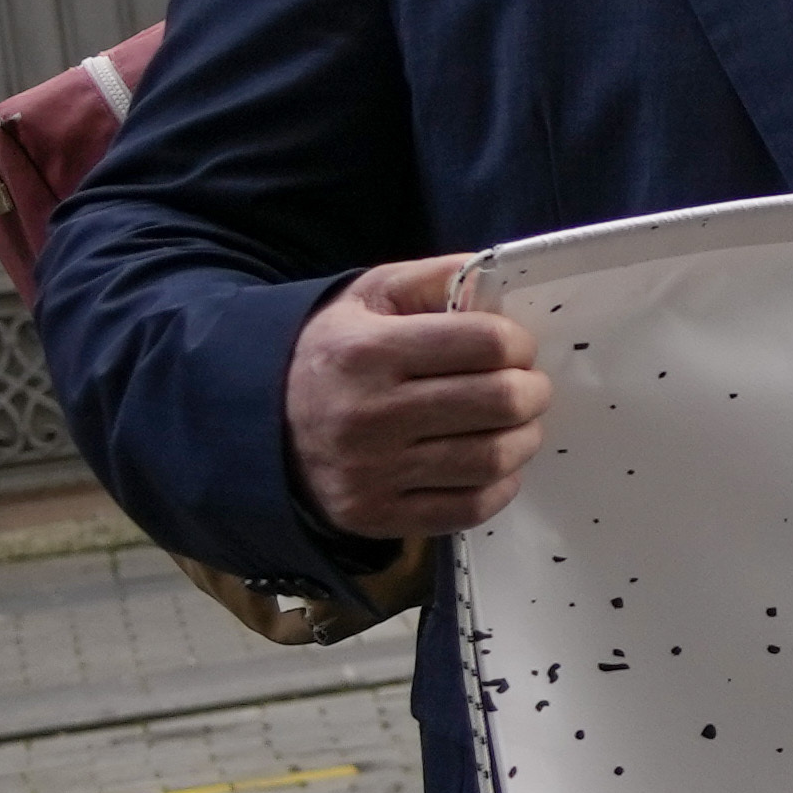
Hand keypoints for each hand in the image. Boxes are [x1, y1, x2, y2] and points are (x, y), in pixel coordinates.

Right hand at [285, 251, 546, 542]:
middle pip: (501, 402)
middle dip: (532, 391)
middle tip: (528, 387)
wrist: (259, 425)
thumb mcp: (369, 299)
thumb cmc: (333, 354)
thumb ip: (436, 279)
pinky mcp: (376, 515)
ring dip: (524, 438)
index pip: (486, 344)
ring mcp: (371, 472)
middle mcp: (368, 415)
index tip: (514, 348)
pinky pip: (470, 507)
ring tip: (516, 424)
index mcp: (367, 352)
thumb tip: (500, 276)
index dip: (517, 343)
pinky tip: (491, 464)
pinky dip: (499, 485)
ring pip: (493, 459)